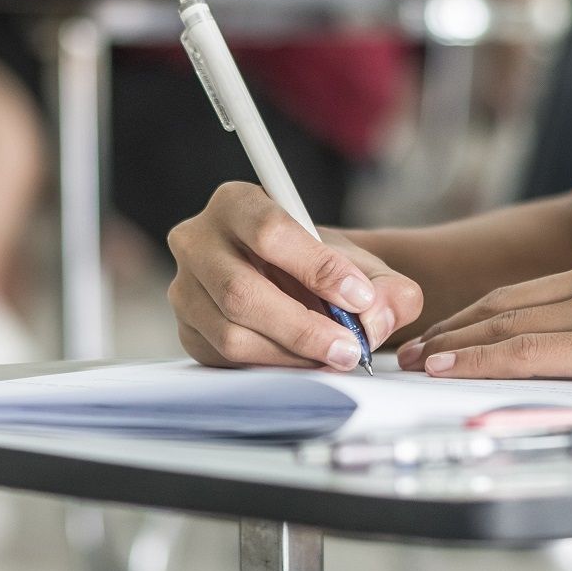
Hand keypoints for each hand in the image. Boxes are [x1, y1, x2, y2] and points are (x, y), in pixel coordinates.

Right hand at [167, 182, 422, 370]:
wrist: (296, 284)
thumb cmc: (321, 266)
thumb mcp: (361, 264)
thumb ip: (386, 286)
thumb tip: (377, 316)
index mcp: (237, 203)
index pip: (270, 232)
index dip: (317, 267)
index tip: (359, 297)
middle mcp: (198, 241)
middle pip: (241, 291)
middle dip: (304, 327)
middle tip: (350, 346)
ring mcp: (185, 289)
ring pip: (231, 332)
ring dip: (291, 353)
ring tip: (335, 356)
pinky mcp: (189, 330)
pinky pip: (225, 358)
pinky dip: (273, 366)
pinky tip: (306, 362)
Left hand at [397, 237, 571, 405]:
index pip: (531, 290)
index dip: (479, 314)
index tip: (443, 333)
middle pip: (508, 300)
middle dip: (452, 327)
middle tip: (410, 349)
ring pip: (508, 322)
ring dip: (453, 344)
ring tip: (415, 363)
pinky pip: (530, 348)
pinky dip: (478, 358)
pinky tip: (447, 369)